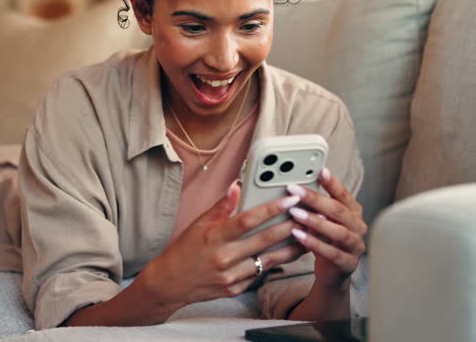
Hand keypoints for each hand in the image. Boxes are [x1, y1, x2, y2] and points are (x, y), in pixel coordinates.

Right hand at [137, 180, 307, 315]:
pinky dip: (275, 263)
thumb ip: (221, 206)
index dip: (271, 208)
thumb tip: (237, 186)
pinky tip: (288, 254)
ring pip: (269, 260)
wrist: (168, 284)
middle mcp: (224, 258)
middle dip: (290, 226)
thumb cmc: (183, 251)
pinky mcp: (235, 289)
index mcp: (214, 237)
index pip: (248, 220)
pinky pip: (260, 274)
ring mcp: (231, 277)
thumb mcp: (198, 224)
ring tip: (308, 236)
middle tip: (308, 215)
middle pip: (264, 240)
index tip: (290, 199)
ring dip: (291, 248)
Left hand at [286, 168, 365, 289]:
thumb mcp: (322, 221)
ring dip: (315, 221)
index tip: (320, 171)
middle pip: (339, 211)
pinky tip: (299, 235)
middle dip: (316, 199)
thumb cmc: (326, 242)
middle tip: (295, 190)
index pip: (344, 195)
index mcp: (354, 213)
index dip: (332, 183)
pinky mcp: (348, 264)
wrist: (333, 274)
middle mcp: (358, 227)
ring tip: (295, 213)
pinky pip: (332, 253)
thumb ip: (316, 207)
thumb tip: (298, 188)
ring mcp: (356, 246)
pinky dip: (315, 243)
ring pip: (338, 232)